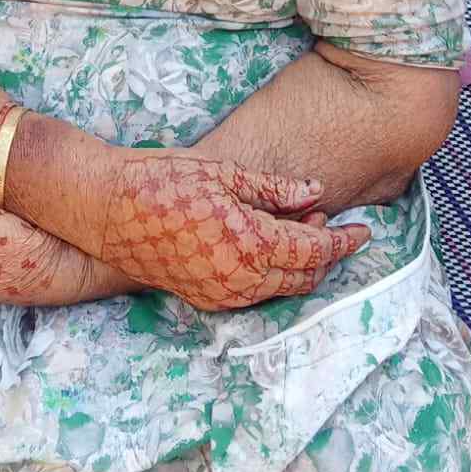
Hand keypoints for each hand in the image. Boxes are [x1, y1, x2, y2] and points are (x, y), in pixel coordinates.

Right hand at [96, 153, 369, 311]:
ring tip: (300, 230)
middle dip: (325, 255)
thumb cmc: (162, 180)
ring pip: (278, 290)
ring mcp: (219, 295)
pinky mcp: (201, 298)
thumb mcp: (224, 174)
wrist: (106, 208)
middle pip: (302, 278)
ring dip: (298, 267)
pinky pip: (251, 294)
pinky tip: (265, 247)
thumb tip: (315, 192)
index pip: (315, 252)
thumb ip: (274, 189)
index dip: (345, 242)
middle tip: (330, 223)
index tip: (365, 230)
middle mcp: (239, 280)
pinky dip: (270, 275)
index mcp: (250, 245)